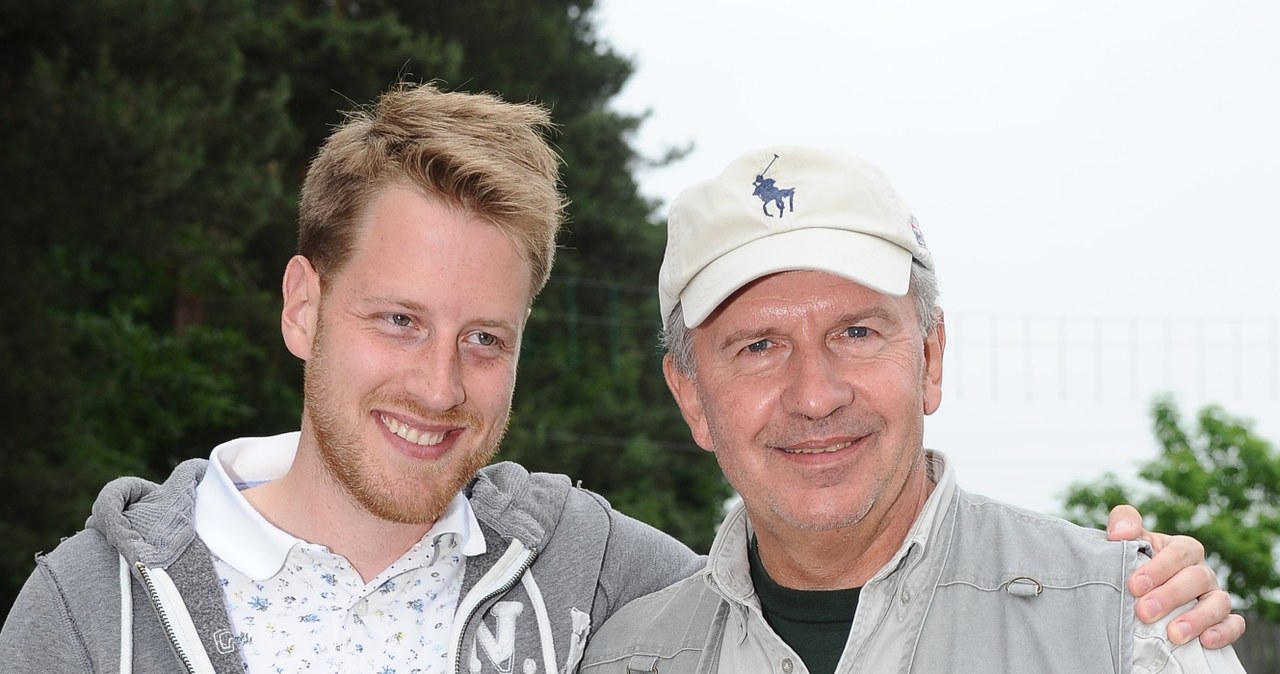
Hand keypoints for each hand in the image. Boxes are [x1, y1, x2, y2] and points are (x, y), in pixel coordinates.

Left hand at [1107, 504, 1245, 648]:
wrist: (1138, 596)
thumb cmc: (1134, 566)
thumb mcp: (1127, 541)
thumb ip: (1123, 523)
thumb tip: (1120, 532)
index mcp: (1182, 549)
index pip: (1178, 552)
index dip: (1158, 568)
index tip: (1134, 585)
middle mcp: (1202, 571)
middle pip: (1197, 578)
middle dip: (1170, 596)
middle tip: (1144, 612)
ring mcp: (1215, 596)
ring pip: (1218, 603)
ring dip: (1197, 619)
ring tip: (1174, 634)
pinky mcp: (1223, 620)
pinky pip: (1234, 624)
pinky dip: (1224, 632)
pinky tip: (1206, 641)